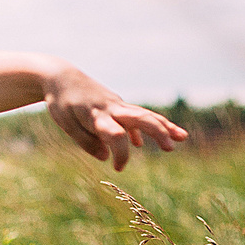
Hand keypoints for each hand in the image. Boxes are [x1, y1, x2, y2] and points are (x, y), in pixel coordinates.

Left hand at [43, 68, 186, 166]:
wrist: (62, 77)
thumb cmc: (62, 102)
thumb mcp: (66, 124)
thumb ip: (85, 141)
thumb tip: (105, 157)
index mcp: (96, 115)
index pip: (114, 135)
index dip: (120, 153)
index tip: (117, 168)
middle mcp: (111, 108)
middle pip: (139, 118)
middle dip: (156, 132)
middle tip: (170, 148)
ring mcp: (117, 105)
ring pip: (144, 114)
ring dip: (164, 126)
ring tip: (182, 137)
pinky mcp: (119, 105)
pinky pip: (139, 115)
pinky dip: (150, 125)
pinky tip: (157, 138)